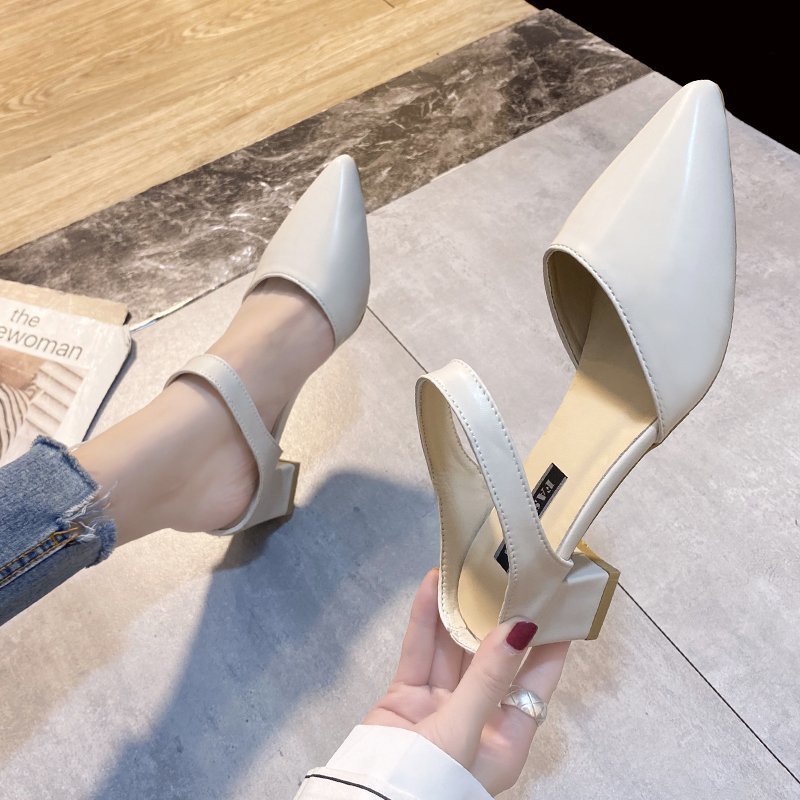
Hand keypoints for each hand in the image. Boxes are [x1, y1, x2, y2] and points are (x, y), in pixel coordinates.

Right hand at [364, 569, 568, 795]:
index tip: (557, 606)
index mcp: (505, 739)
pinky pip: (419, 652)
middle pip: (492, 660)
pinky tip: (431, 586)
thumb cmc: (430, 782)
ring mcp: (440, 706)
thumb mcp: (466, 729)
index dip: (547, 645)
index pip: (535, 684)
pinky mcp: (407, 696)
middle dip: (497, 619)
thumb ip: (490, 677)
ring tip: (469, 571)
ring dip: (458, 612)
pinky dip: (424, 620)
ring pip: (453, 649)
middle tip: (508, 576)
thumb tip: (523, 628)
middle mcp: (477, 718)